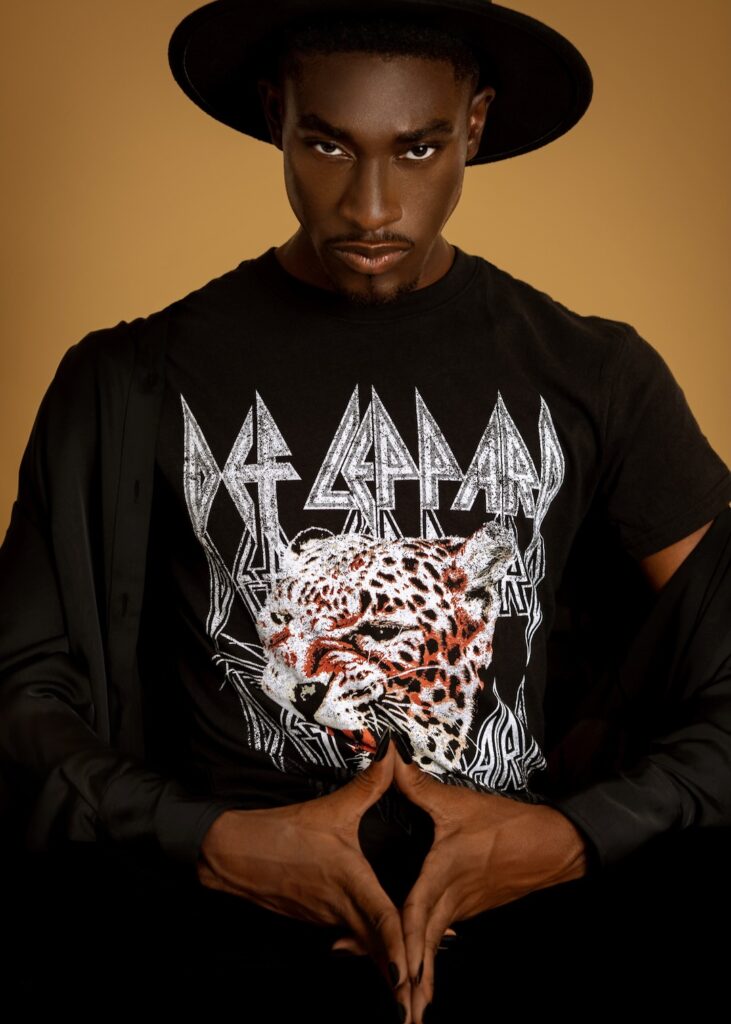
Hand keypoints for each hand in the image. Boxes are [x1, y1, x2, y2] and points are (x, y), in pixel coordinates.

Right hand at [196, 734, 411, 1017]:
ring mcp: (327, 918)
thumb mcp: (331, 807)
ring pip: (364, 947)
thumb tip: (392, 757)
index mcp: (349, 884)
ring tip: (415, 983)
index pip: (382, 921)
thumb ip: (368, 786)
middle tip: (421, 1002)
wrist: (235, 853)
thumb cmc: (283, 832)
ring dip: (387, 965)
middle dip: (400, 977)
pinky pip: (349, 938)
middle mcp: (340, 908)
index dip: (401, 948)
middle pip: (377, 950)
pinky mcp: (317, 918)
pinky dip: (369, 950)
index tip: (416, 973)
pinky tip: (384, 953)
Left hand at [391, 747, 588, 1022]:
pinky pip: (440, 934)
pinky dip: (424, 952)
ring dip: (414, 970)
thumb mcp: (459, 803)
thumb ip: (419, 786)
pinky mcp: (469, 908)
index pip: (414, 914)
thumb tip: (389, 762)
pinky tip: (413, 963)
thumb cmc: (507, 826)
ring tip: (401, 1000)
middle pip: (420, 944)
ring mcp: (462, 909)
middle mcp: (451, 900)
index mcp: (444, 876)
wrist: (552, 846)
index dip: (399, 941)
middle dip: (404, 976)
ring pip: (431, 944)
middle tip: (394, 1008)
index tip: (392, 971)